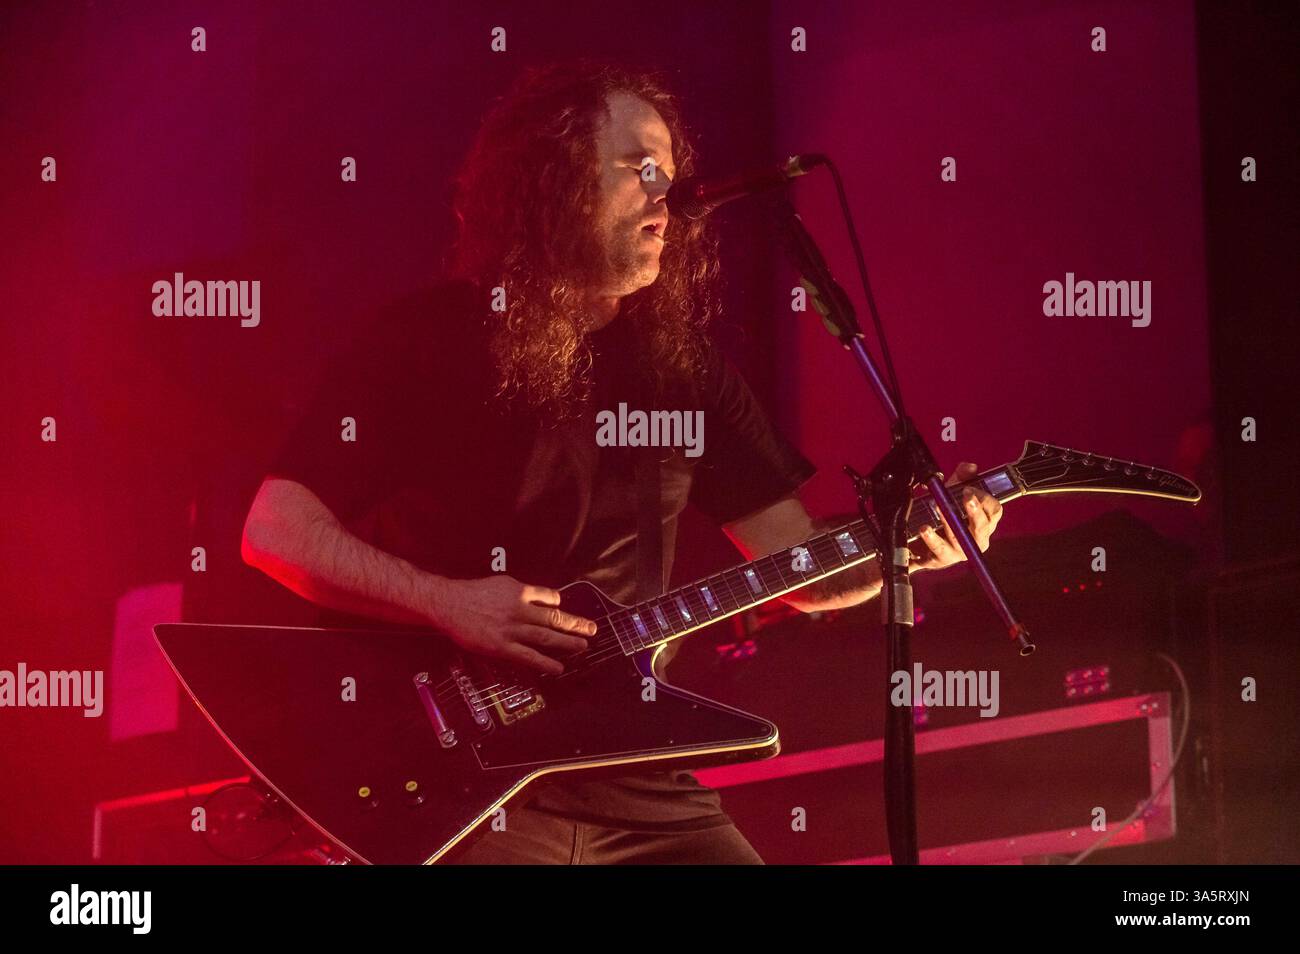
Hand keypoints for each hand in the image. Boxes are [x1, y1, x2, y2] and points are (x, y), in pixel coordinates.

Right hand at [426, 576, 597, 674]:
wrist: (448, 604)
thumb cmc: (471, 593)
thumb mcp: (500, 583)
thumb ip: (519, 591)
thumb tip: (538, 597)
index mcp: (520, 591)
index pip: (549, 597)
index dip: (559, 605)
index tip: (564, 611)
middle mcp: (520, 609)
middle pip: (554, 618)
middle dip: (575, 624)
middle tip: (592, 629)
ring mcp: (512, 629)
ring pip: (546, 636)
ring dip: (567, 642)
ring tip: (583, 646)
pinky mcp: (502, 646)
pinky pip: (529, 656)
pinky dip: (546, 662)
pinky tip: (558, 667)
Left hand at [912, 462, 1002, 571]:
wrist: (924, 542)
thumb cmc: (947, 514)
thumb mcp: (954, 493)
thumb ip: (962, 477)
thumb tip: (969, 466)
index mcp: (984, 524)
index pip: (994, 512)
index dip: (984, 500)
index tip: (969, 489)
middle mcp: (975, 541)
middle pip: (980, 528)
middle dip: (974, 512)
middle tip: (965, 497)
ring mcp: (957, 553)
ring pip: (956, 542)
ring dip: (945, 528)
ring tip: (931, 518)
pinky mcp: (938, 561)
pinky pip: (933, 555)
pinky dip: (926, 546)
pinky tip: (920, 534)